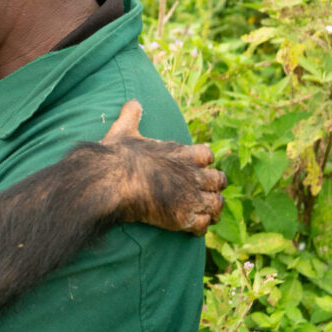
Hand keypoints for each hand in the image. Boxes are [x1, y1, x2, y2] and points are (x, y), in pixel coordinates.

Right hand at [101, 100, 226, 234]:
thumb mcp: (125, 130)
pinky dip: (200, 227)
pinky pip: (203, 225)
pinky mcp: (183, 217)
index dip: (203, 163)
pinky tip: (192, 230)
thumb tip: (132, 102)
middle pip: (218, 180)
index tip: (198, 168)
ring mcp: (190, 196)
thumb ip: (131, 116)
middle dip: (213, 187)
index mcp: (183, 153)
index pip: (207, 155)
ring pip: (216, 204)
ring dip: (212, 210)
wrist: (113, 180)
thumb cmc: (118, 156)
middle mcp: (192, 174)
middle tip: (206, 194)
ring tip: (206, 215)